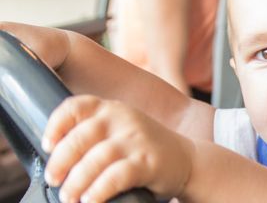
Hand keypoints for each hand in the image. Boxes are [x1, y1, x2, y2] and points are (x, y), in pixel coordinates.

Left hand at [43, 95, 194, 202]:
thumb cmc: (143, 148)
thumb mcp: (120, 129)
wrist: (187, 159)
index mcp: (112, 109)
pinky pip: (117, 175)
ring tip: (70, 197)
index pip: (77, 106)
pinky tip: (91, 200)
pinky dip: (99, 190)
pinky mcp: (149, 161)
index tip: (47, 145)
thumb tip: (54, 158)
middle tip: (54, 180)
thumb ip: (93, 134)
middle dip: (61, 161)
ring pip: (97, 158)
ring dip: (77, 181)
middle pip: (82, 136)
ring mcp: (137, 139)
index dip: (56, 124)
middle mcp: (124, 119)